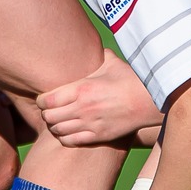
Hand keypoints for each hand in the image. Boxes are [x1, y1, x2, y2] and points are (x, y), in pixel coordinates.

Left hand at [39, 56, 162, 147]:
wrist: (149, 101)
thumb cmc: (131, 80)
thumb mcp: (111, 63)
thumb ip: (97, 55)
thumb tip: (92, 47)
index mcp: (81, 88)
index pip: (46, 100)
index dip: (41, 100)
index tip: (44, 98)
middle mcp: (82, 108)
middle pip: (48, 116)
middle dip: (46, 113)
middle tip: (50, 110)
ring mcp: (90, 124)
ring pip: (57, 130)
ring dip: (55, 126)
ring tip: (59, 121)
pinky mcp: (98, 136)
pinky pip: (71, 141)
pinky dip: (65, 138)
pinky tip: (69, 131)